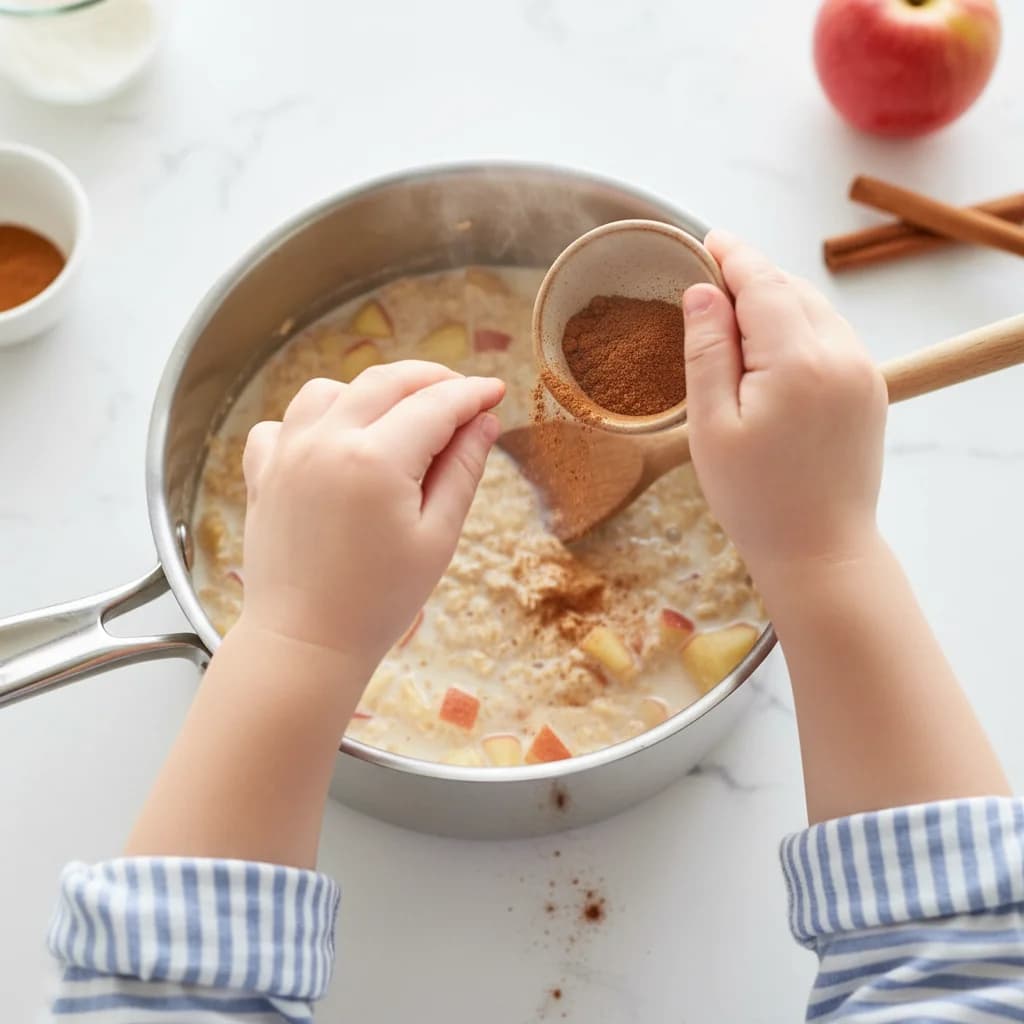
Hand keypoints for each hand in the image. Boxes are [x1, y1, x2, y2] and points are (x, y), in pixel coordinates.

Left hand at [238, 361, 504, 674]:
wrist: (303, 644)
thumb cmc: (378, 602)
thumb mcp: (437, 538)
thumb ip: (463, 471)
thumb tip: (484, 423)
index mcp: (375, 459)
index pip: (435, 404)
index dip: (471, 394)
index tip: (495, 391)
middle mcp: (325, 441)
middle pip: (386, 381)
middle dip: (431, 379)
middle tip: (462, 395)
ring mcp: (286, 452)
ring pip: (331, 389)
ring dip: (372, 392)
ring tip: (400, 416)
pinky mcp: (262, 471)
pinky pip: (285, 422)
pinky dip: (314, 419)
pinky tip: (337, 443)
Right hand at [682, 232, 887, 578]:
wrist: (820, 550)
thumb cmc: (755, 498)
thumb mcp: (711, 426)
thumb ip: (707, 351)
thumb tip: (702, 291)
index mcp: (798, 362)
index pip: (763, 283)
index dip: (733, 256)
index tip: (707, 239)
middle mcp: (841, 355)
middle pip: (791, 290)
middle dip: (751, 277)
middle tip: (708, 280)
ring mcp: (863, 372)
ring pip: (815, 310)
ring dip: (775, 301)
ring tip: (733, 314)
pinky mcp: (871, 389)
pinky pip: (832, 336)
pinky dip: (799, 326)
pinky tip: (769, 346)